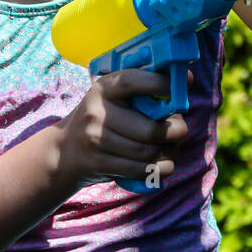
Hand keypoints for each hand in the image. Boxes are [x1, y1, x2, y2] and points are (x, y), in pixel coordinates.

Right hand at [55, 68, 190, 189]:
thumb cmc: (101, 119)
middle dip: (174, 132)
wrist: (65, 150)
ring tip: (171, 148)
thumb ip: (139, 91)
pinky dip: (159, 169)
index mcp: (103, 89)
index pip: (132, 81)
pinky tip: (164, 164)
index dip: (160, 83)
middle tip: (180, 130)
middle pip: (149, 129)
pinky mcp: (99, 163)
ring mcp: (96, 140)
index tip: (186, 83)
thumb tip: (181, 83)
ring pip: (147, 152)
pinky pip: (139, 170)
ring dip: (168, 153)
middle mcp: (96, 113)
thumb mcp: (111, 97)